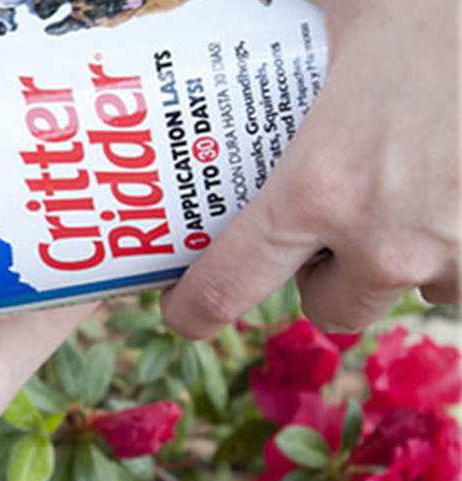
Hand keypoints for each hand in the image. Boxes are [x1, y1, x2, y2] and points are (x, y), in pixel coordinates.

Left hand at [162, 0, 459, 337]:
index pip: (227, 289)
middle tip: (315, 231)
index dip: (193, 312)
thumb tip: (211, 27)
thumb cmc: (428, 7)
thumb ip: (268, 46)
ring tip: (390, 203)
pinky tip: (443, 196)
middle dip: (314, 280)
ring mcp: (457, 249)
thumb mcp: (336, 15)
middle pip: (327, 310)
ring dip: (387, 266)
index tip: (184, 310)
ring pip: (405, 292)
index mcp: (318, 188)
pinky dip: (450, 250)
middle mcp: (387, 240)